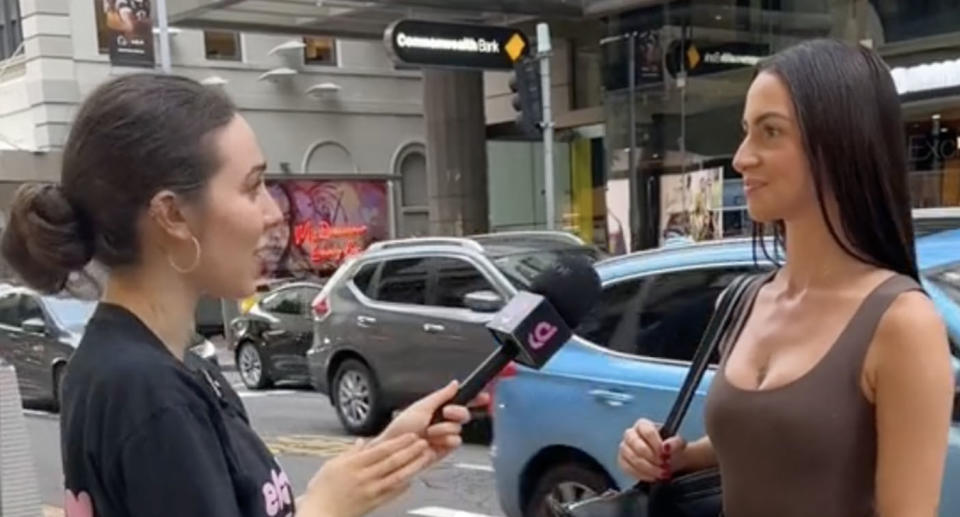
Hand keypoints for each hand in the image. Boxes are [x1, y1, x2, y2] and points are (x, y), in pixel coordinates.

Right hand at [297, 433, 432, 516]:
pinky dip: (404, 486)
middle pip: (392, 462)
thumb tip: (363, 441)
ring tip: (425, 458)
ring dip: (413, 466)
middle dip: (411, 451)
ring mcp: (370, 492)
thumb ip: (350, 452)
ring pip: (396, 477)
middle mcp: (364, 477)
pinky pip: (392, 494)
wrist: (319, 514)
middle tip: (424, 443)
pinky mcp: (373, 504)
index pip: (381, 450)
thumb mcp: (332, 465)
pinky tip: (413, 479)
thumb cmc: (322, 490)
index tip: (412, 435)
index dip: (399, 442)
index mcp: (353, 465)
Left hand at [380, 381, 489, 464]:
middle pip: (464, 414)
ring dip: (444, 429)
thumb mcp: (422, 406)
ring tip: (429, 432)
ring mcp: (445, 436)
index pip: (461, 401)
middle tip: (446, 413)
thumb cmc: (401, 428)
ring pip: (459, 428)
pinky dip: (445, 441)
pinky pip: (456, 442)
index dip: (475, 399)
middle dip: (456, 412)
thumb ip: (441, 395)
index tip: (485, 396)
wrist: (397, 450)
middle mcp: (443, 421)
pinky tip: (434, 442)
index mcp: (438, 408)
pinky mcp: (446, 449)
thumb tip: (455, 383)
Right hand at [618, 418, 685, 481]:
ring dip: (648, 468)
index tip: (665, 453)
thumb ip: (675, 443)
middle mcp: (630, 434)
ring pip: (632, 458)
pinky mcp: (622, 461)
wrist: (668, 462)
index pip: (647, 431)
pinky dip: (642, 475)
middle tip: (664, 465)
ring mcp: (625, 448)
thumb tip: (667, 446)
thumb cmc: (671, 449)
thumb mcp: (678, 444)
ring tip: (662, 473)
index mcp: (643, 425)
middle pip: (636, 444)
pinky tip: (653, 477)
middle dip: (651, 457)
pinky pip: (628, 468)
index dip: (656, 443)